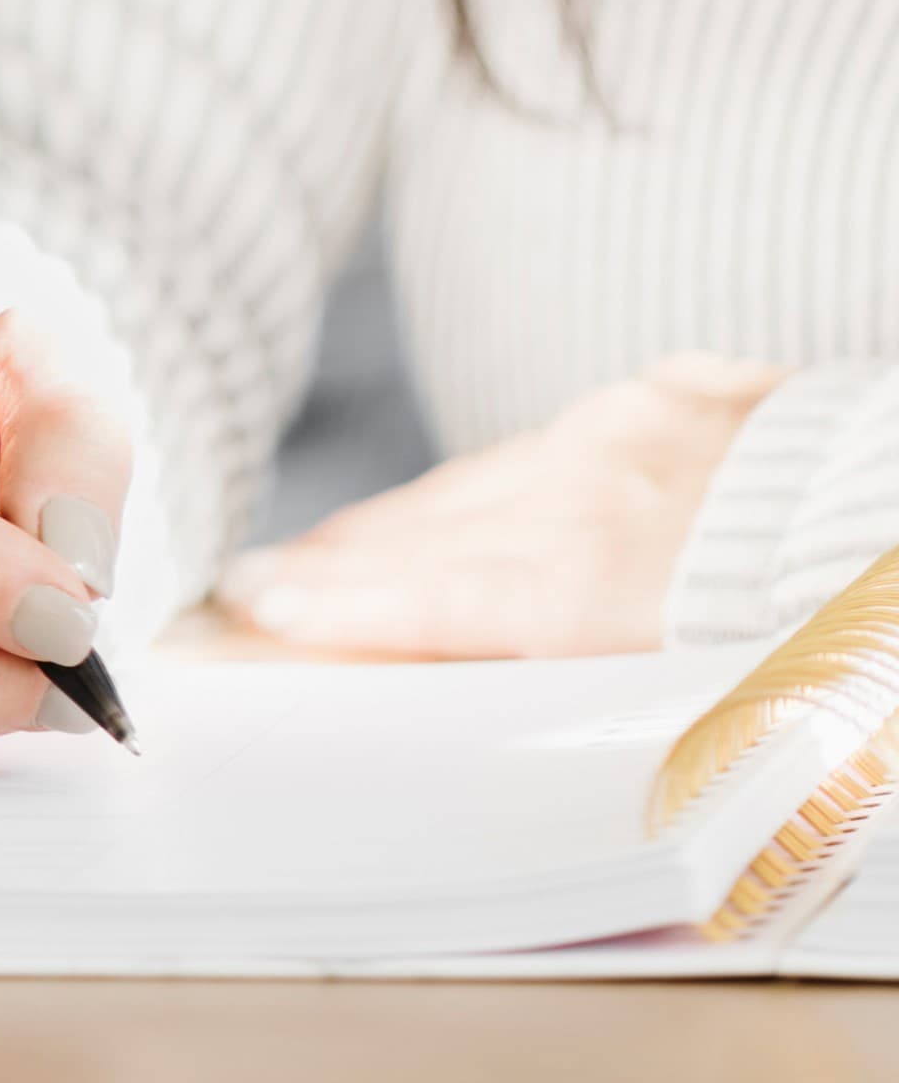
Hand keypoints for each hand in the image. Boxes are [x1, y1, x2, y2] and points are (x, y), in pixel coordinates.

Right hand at [214, 356, 786, 657]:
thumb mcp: (715, 691)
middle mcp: (602, 486)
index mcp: (607, 574)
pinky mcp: (684, 391)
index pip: (437, 597)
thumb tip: (467, 688)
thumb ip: (577, 680)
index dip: (334, 608)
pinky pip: (560, 434)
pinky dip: (496, 478)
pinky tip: (461, 498)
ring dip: (396, 526)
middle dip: (330, 566)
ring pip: (482, 481)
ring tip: (322, 556)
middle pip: (433, 534)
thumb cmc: (848, 626)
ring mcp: (639, 427)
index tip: (249, 616)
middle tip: (244, 593)